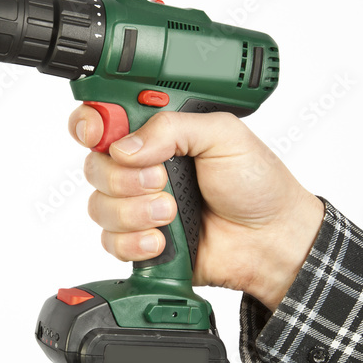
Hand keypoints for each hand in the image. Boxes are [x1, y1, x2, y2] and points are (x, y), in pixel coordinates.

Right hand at [68, 107, 323, 310]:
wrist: (272, 239)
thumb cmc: (256, 183)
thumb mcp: (223, 135)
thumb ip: (172, 128)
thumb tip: (127, 146)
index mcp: (158, 133)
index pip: (102, 120)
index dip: (90, 124)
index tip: (97, 135)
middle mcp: (141, 167)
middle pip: (94, 165)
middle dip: (123, 176)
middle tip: (160, 180)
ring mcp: (138, 205)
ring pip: (99, 206)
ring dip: (135, 211)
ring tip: (173, 213)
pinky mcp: (141, 241)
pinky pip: (110, 242)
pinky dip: (134, 242)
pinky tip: (162, 241)